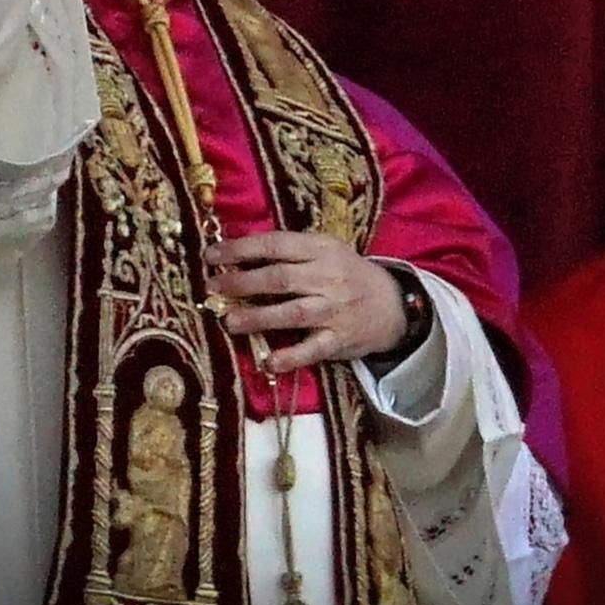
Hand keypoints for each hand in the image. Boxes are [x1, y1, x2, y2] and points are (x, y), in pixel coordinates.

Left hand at [204, 232, 407, 373]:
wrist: (392, 304)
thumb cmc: (347, 274)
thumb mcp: (325, 251)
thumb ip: (289, 252)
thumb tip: (238, 254)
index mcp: (321, 249)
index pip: (276, 244)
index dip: (241, 248)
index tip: (211, 255)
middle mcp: (328, 277)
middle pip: (280, 278)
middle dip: (242, 282)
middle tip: (212, 287)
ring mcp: (334, 309)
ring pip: (292, 312)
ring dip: (258, 317)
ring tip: (230, 321)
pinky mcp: (339, 339)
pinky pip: (312, 349)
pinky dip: (290, 356)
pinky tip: (268, 361)